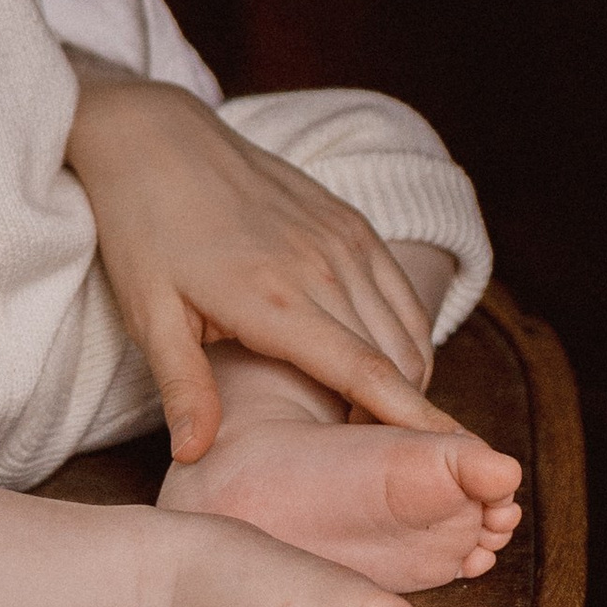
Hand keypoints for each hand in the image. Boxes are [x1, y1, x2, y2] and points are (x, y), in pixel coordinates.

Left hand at [66, 77, 454, 463]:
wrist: (157, 137)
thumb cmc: (145, 229)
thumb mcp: (149, 313)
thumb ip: (184, 387)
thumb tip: (194, 456)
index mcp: (274, 300)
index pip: (367, 375)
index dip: (414, 425)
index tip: (461, 465)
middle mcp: (323, 266)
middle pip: (398, 362)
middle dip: (406, 420)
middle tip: (380, 469)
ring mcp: (343, 238)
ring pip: (407, 330)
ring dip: (407, 381)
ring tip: (371, 424)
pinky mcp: (350, 220)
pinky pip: (401, 291)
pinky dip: (406, 337)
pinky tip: (378, 367)